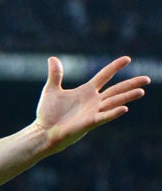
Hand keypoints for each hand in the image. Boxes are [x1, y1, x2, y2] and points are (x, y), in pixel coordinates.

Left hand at [34, 55, 148, 151]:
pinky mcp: (89, 123)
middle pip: (116, 90)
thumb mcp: (51, 90)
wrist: (43, 131)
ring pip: (114, 102)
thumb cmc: (47, 114)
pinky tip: (124, 108)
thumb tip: (52, 58)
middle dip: (131, 84)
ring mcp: (93, 112)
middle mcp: (93, 101)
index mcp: (86, 91)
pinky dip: (113, 113)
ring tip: (141, 91)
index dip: (115, 67)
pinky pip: (103, 117)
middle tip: (147, 79)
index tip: (127, 59)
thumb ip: (55, 74)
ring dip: (127, 97)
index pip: (104, 76)